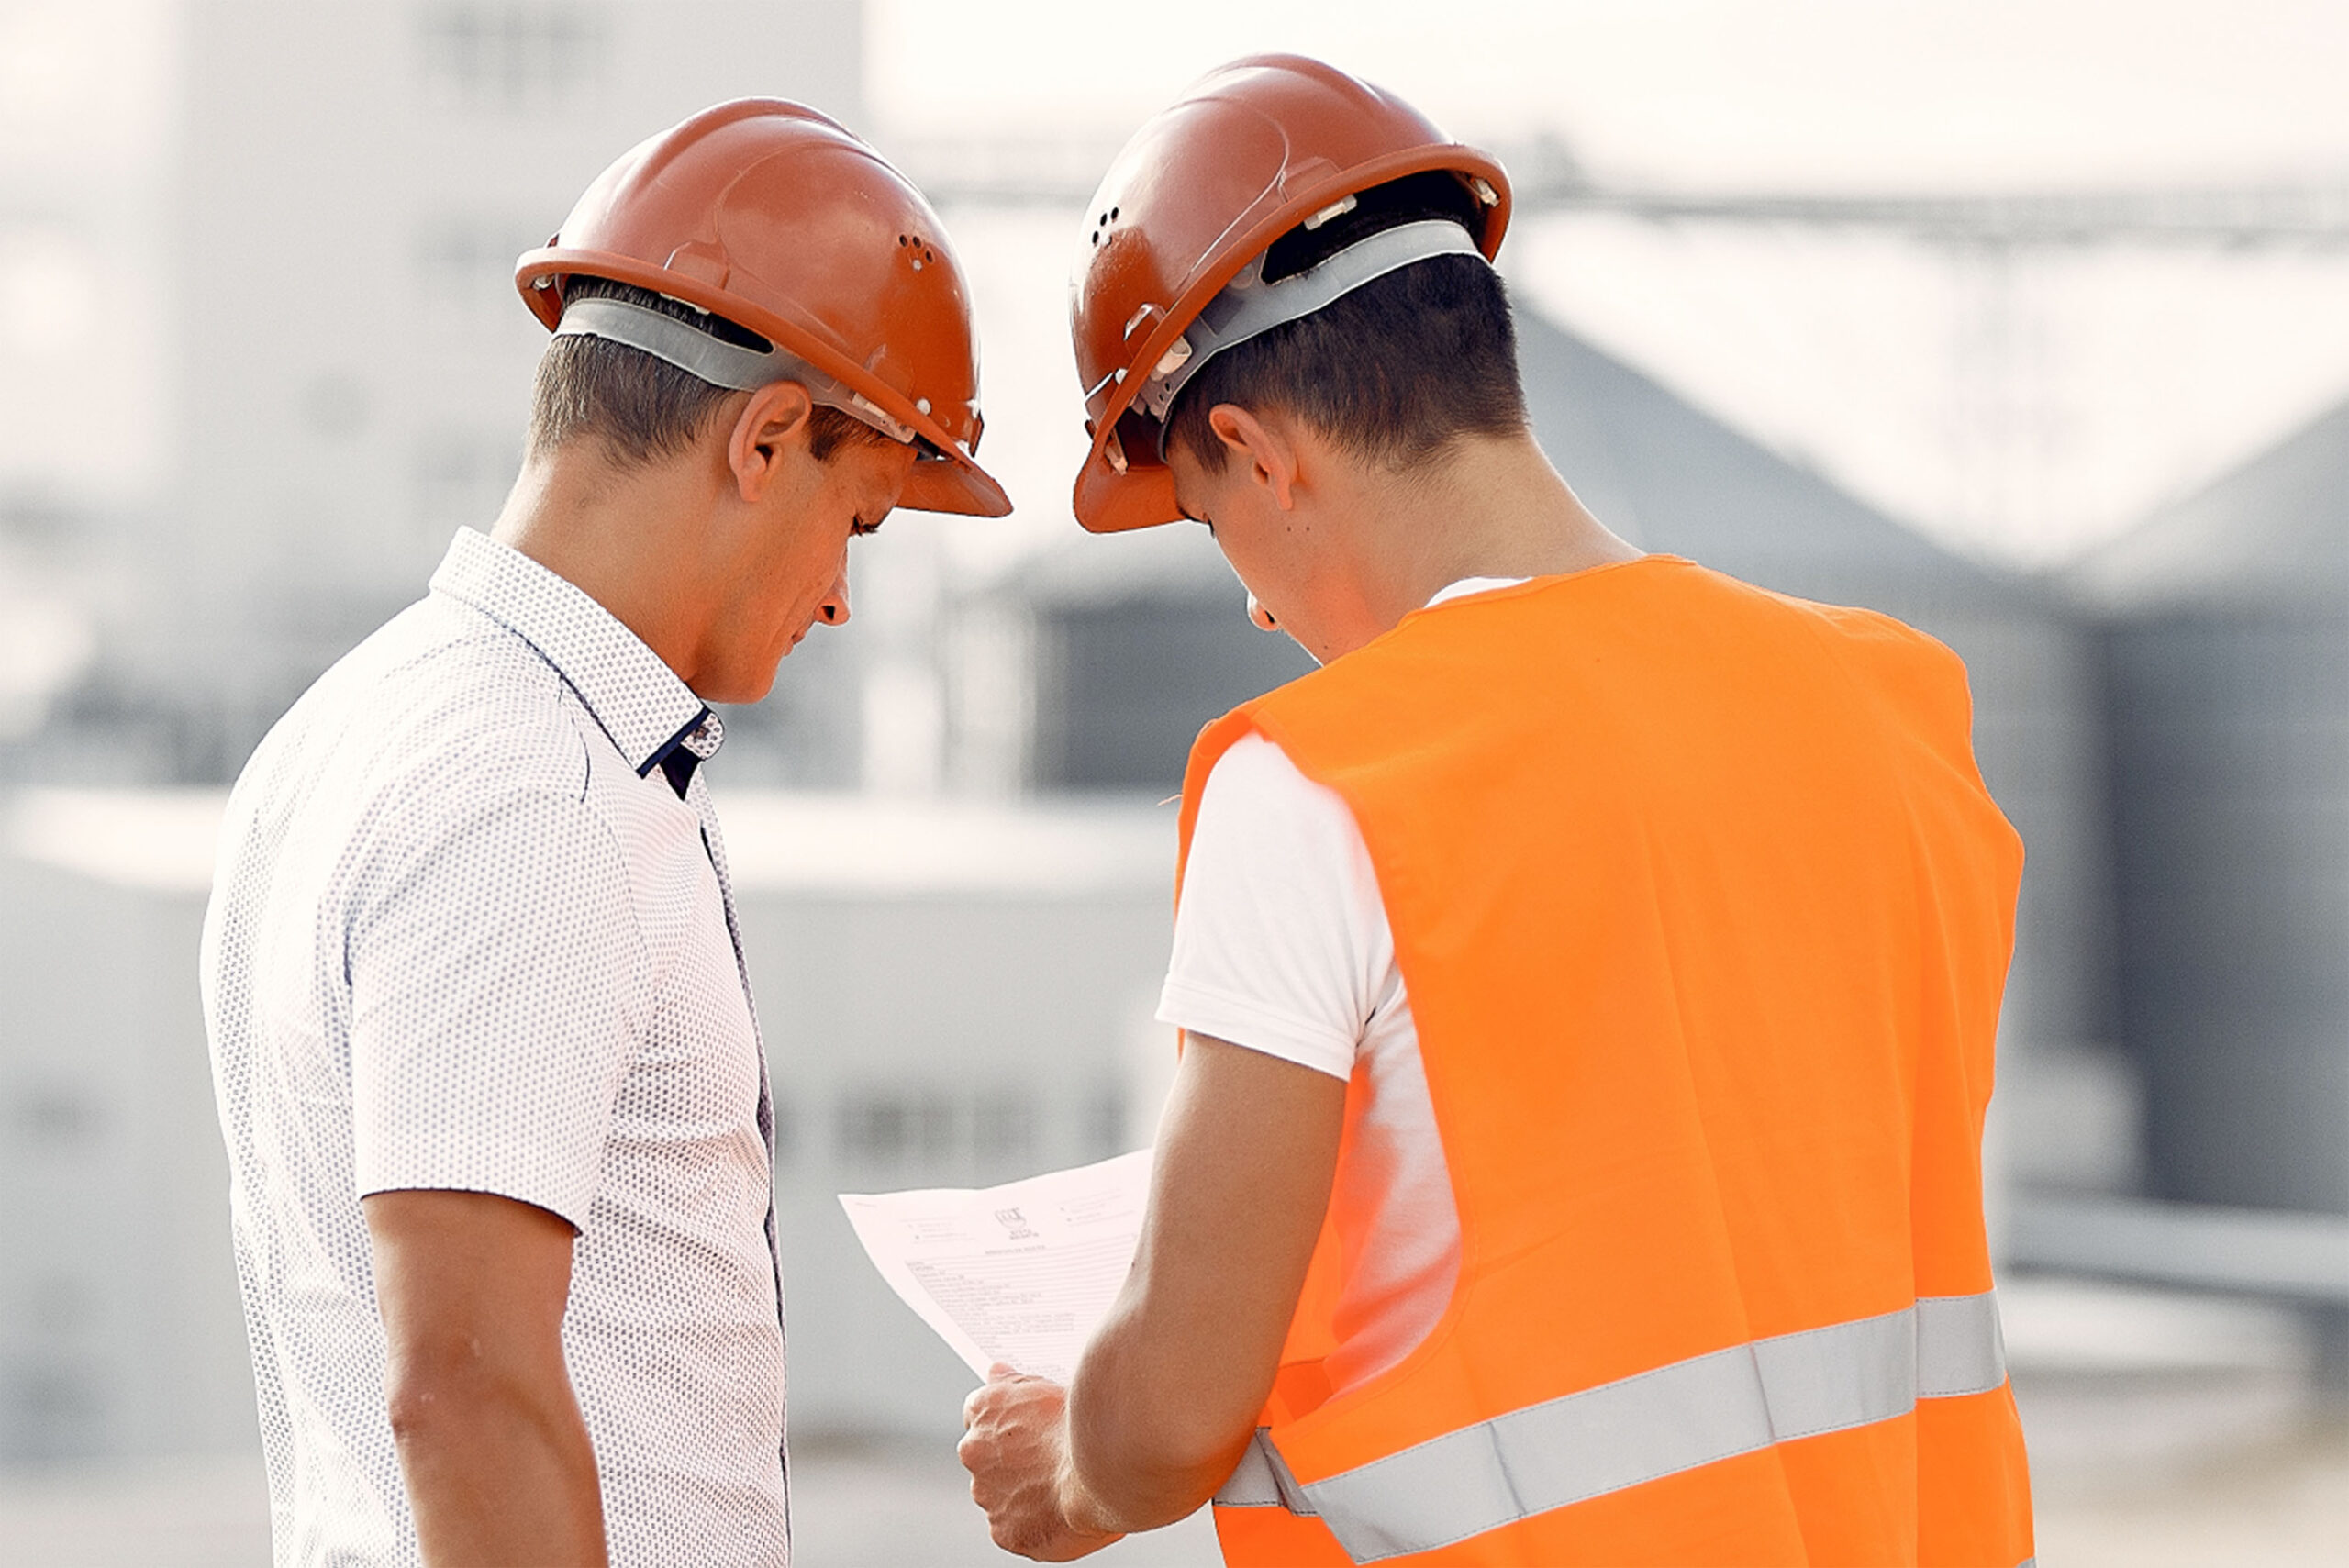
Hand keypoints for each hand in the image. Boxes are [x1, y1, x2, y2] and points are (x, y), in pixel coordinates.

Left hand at [959, 1364, 1126, 1561]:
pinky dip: (1035, 1524)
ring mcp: (988, 1495)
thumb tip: (995, 1372)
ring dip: (1024, 1493)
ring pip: (1001, 1495)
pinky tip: (1061, 1510)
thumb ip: (1014, 1381)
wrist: (1103, 1468)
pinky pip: (1015, 1528)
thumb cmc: (1084, 1423)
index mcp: (984, 1411)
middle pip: (987, 1457)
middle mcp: (975, 1452)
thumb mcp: (1048, 1384)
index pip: (978, 1414)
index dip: (1005, 1422)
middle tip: (1053, 1459)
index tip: (1024, 1429)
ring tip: (1064, 1486)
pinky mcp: (1004, 1531)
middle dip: (1014, 1460)